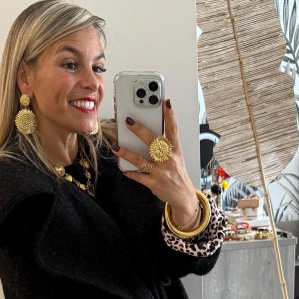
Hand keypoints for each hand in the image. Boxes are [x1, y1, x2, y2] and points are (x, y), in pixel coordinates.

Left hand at [111, 99, 199, 226]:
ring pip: (141, 160)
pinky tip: (122, 167)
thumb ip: (165, 145)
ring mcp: (160, 171)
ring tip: (115, 147)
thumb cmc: (177, 173)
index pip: (173, 129)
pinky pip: (138, 176)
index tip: (166, 102)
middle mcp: (168, 159)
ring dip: (127, 153)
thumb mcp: (176, 157)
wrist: (183, 196)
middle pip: (153, 142)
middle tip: (128, 121)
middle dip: (140, 130)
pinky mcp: (153, 183)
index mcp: (175, 150)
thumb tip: (149, 132)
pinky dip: (129, 172)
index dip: (170, 115)